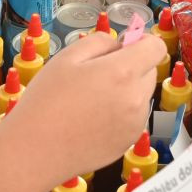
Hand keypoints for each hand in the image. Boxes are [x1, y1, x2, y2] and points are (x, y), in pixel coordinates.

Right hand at [4, 32, 161, 184]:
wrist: (36, 151)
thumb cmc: (46, 102)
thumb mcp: (67, 57)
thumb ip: (100, 42)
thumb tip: (119, 45)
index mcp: (122, 73)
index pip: (156, 47)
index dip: (142, 41)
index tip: (126, 44)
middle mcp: (136, 99)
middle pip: (149, 71)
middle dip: (131, 66)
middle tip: (98, 73)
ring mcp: (134, 124)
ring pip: (141, 95)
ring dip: (126, 90)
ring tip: (90, 99)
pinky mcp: (128, 142)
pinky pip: (133, 117)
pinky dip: (121, 112)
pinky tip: (92, 117)